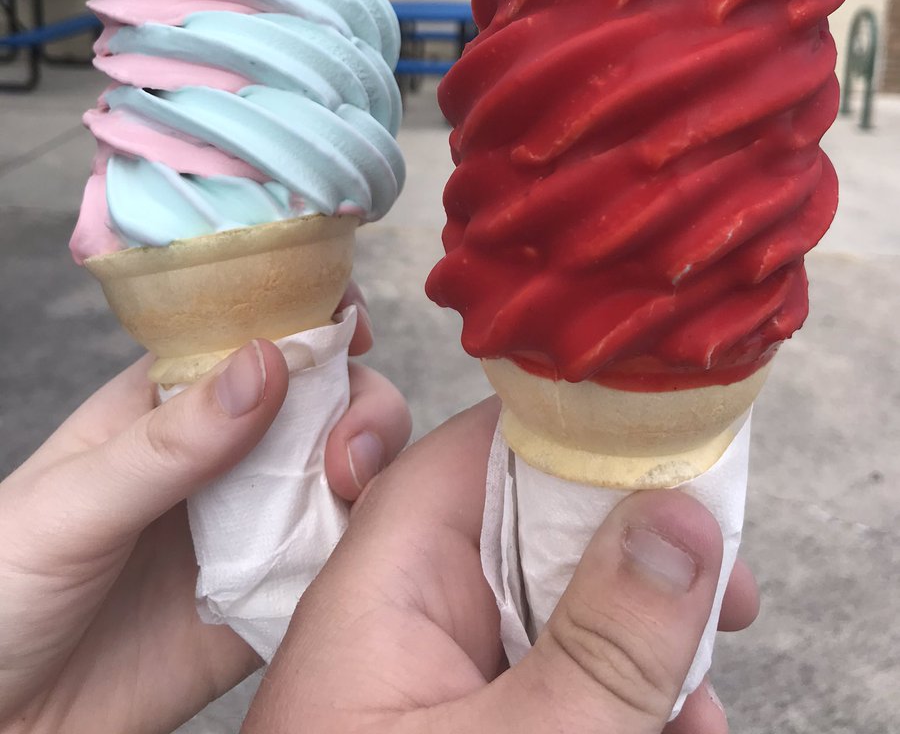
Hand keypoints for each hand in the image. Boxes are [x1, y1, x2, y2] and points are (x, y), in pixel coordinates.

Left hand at [0, 285, 410, 733]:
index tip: (350, 322)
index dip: (307, 315)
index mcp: (167, 404)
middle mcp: (221, 452)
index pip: (250, 332)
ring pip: (340, 466)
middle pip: (319, 396)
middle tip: (350, 446)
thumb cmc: (0, 589)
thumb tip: (268, 362)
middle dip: (357, 399)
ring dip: (369, 463)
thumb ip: (171, 441)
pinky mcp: (267, 593)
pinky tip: (359, 546)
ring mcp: (249, 522)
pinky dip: (362, 541)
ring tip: (352, 489)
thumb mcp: (72, 503)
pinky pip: (335, 554)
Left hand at [244, 398, 757, 733]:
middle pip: (532, 530)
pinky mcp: (466, 725)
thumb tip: (680, 518)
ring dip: (641, 645)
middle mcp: (405, 618)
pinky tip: (671, 733)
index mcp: (380, 589)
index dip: (571, 434)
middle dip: (635, 557)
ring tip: (702, 698)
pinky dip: (615, 702)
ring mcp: (438, 679)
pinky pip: (551, 681)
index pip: (471, 452)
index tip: (673, 455)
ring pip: (557, 613)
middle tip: (727, 587)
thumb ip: (603, 641)